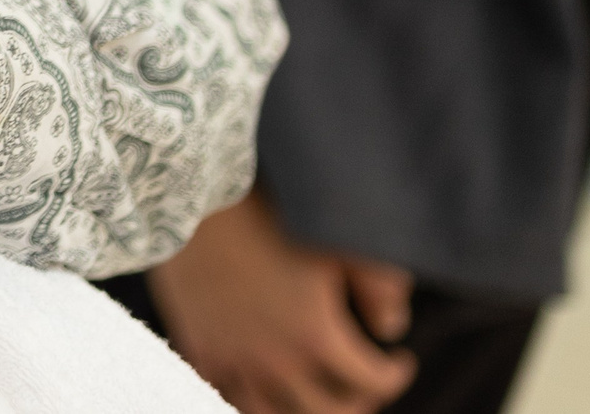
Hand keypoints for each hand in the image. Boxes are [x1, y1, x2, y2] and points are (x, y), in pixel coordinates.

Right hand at [145, 191, 416, 413]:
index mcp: (316, 338)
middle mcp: (275, 363)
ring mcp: (232, 362)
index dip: (395, 374)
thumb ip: (380, 288)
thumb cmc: (267, 211)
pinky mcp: (199, 351)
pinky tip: (265, 387)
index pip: (373, 382)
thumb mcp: (337, 242)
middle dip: (357, 402)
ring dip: (304, 411)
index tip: (400, 359)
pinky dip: (254, 401)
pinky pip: (228, 399)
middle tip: (364, 386)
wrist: (189, 197)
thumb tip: (392, 326)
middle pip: (328, 413)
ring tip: (316, 396)